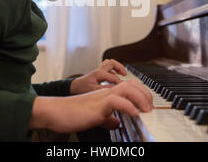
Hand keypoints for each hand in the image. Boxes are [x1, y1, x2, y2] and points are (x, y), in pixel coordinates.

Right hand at [29, 79, 152, 132]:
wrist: (55, 112)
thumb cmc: (72, 114)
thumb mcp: (95, 117)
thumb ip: (106, 117)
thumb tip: (116, 123)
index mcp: (106, 94)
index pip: (129, 86)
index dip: (142, 93)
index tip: (149, 104)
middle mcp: (106, 92)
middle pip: (131, 84)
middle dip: (146, 94)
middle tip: (151, 107)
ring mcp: (101, 97)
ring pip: (127, 88)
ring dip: (140, 98)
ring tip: (146, 110)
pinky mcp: (97, 105)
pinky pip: (116, 101)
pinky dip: (128, 106)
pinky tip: (134, 114)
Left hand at [69, 59, 127, 94]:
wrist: (75, 86)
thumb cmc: (82, 88)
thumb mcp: (94, 90)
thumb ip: (105, 89)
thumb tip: (116, 88)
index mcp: (99, 74)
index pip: (113, 77)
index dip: (120, 83)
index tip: (124, 88)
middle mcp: (99, 70)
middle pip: (112, 62)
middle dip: (120, 67)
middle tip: (125, 75)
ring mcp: (99, 70)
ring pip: (110, 62)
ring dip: (117, 66)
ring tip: (122, 73)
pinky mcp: (99, 71)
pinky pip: (108, 66)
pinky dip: (113, 69)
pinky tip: (115, 76)